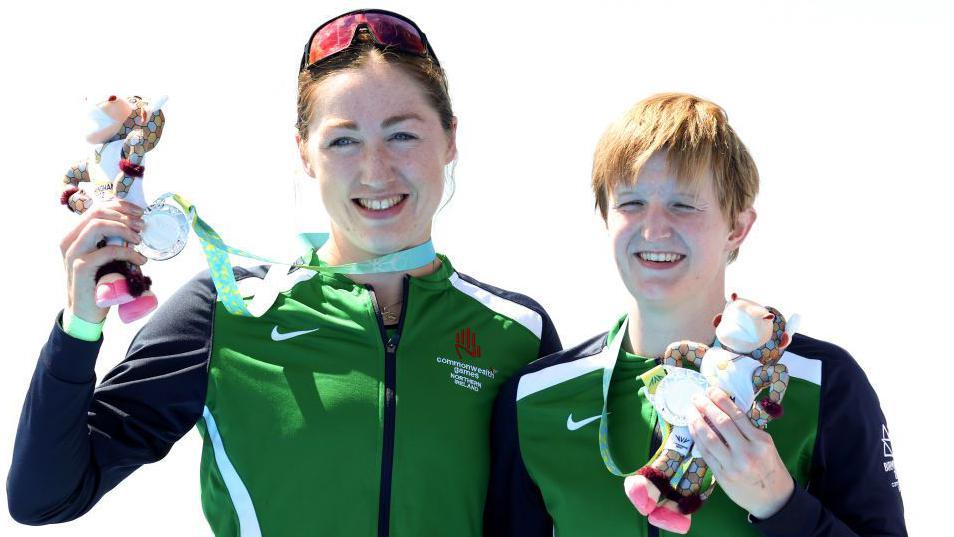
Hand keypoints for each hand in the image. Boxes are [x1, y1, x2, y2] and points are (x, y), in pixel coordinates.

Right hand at [61, 200, 146, 322]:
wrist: (86, 312)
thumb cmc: (99, 282)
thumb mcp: (106, 256)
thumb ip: (112, 240)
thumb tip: (138, 224)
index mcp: (75, 235)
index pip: (96, 209)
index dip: (120, 205)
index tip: (139, 211)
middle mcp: (70, 241)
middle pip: (97, 213)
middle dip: (124, 215)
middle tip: (142, 225)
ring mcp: (73, 253)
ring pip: (98, 226)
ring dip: (124, 229)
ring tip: (140, 239)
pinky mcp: (81, 267)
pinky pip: (107, 251)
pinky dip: (128, 252)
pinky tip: (141, 259)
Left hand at [688, 387, 793, 519]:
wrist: (773, 499)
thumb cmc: (769, 466)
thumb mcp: (766, 445)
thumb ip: (747, 430)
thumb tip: (722, 408)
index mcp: (760, 441)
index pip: (736, 415)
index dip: (720, 400)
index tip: (710, 390)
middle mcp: (747, 452)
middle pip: (721, 423)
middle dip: (705, 406)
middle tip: (696, 397)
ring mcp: (733, 465)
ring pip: (709, 437)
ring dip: (696, 421)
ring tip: (690, 410)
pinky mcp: (721, 475)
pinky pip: (705, 453)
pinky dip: (697, 438)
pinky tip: (692, 428)